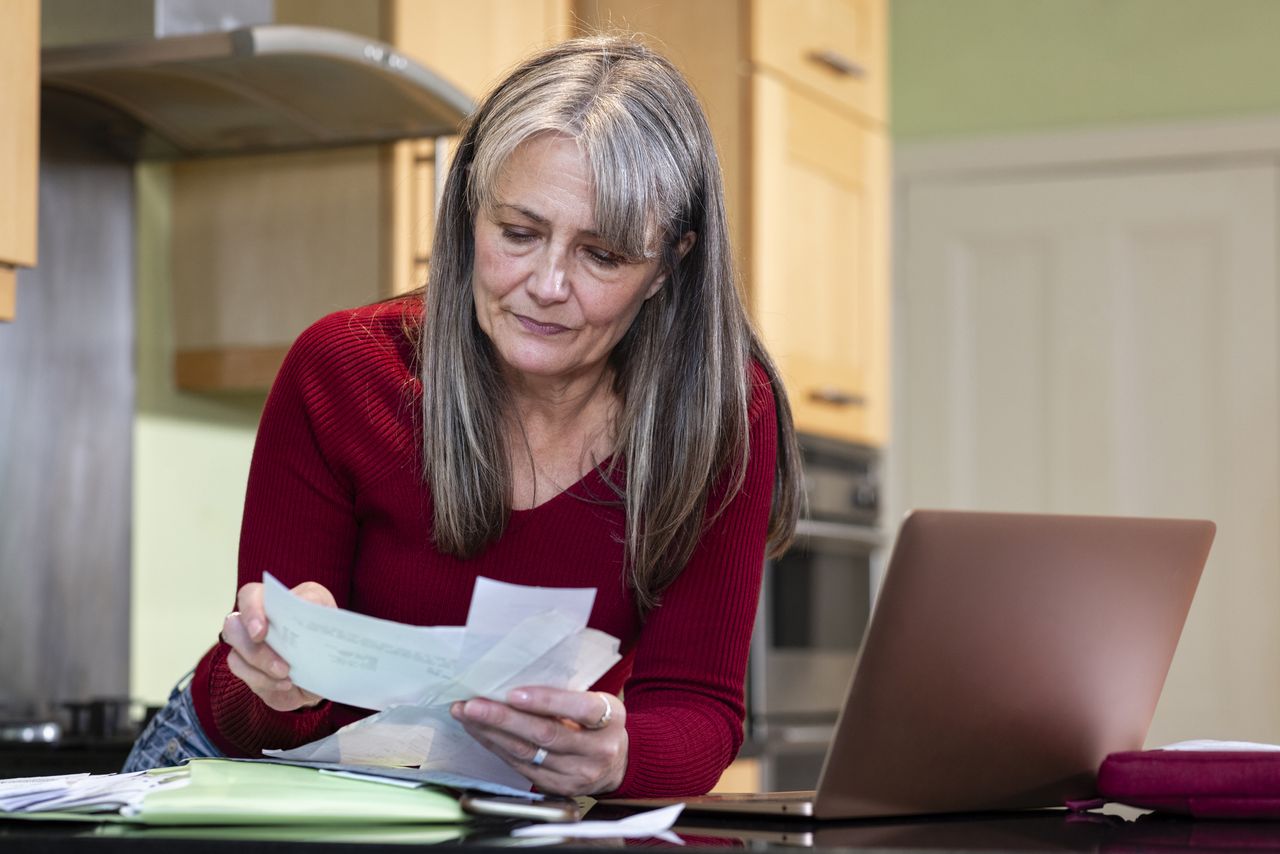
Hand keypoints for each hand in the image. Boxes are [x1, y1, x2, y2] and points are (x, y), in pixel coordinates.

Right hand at [220, 580, 335, 711]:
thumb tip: (309, 607)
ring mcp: (248, 647)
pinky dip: (266, 683)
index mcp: (275, 601)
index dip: (250, 611)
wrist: (328, 669)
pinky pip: (246, 678)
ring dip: (262, 669)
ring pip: (236, 657)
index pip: (249, 596)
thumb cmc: (326, 636)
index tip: (261, 631)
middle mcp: (254, 621)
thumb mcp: (329, 618)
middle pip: (233, 628)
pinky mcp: (249, 671)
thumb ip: (319, 609)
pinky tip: (286, 685)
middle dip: (254, 649)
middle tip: (281, 665)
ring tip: (287, 676)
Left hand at [450, 688, 626, 795]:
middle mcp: (597, 751)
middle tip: (472, 705)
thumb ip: (568, 695)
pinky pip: (520, 767)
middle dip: (503, 719)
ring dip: (491, 734)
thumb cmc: (601, 723)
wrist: (618, 763)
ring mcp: (577, 774)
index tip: (513, 693)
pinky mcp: (558, 788)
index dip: (546, 701)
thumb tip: (515, 680)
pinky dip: (497, 748)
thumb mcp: (599, 701)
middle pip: (545, 734)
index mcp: (611, 720)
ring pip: (527, 753)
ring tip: (466, 716)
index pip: (580, 709)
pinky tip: (481, 734)